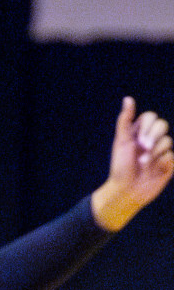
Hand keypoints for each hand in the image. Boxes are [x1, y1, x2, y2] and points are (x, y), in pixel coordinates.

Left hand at [90, 97, 172, 230]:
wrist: (126, 191)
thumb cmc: (120, 167)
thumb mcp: (121, 142)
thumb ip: (125, 120)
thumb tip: (128, 98)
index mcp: (138, 133)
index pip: (151, 117)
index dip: (148, 126)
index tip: (137, 139)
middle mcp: (151, 140)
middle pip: (163, 125)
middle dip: (153, 136)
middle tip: (143, 148)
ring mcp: (161, 151)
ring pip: (168, 141)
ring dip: (154, 153)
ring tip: (144, 164)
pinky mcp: (169, 164)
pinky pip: (172, 156)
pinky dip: (163, 163)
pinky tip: (154, 170)